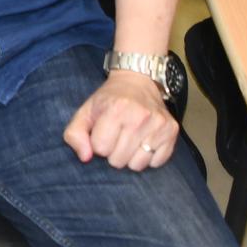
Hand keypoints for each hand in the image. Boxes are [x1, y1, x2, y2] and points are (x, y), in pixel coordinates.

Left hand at [65, 70, 179, 170]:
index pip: (100, 149)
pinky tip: (144, 141)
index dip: (98, 144)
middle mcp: (139, 116)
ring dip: (131, 157)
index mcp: (115, 110)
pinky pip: (157, 162)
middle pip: (118, 160)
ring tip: (130, 140)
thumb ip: (75, 134)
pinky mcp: (172, 130)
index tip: (103, 132)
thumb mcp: (85, 111)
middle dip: (113, 152)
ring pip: (138, 165)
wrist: (138, 81)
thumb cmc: (109, 100)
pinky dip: (149, 157)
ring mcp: (158, 124)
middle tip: (116, 136)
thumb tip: (85, 157)